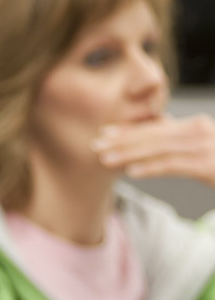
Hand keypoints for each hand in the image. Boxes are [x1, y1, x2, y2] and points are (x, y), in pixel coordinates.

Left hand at [91, 113, 214, 186]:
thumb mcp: (199, 149)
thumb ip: (178, 140)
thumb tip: (153, 134)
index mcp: (196, 127)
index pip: (155, 128)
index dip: (127, 131)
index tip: (102, 135)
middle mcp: (201, 131)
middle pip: (154, 135)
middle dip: (122, 141)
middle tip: (95, 147)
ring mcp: (206, 146)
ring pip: (160, 148)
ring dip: (130, 154)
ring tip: (106, 160)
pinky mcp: (209, 164)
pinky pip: (175, 164)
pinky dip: (151, 167)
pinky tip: (132, 172)